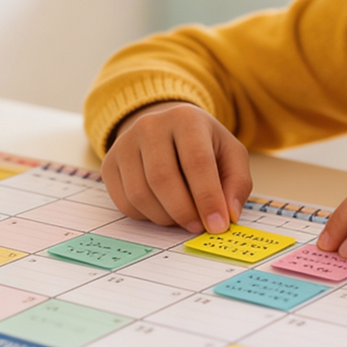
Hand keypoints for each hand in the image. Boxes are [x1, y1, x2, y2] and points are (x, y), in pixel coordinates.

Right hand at [101, 101, 252, 234]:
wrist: (165, 128)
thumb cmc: (202, 144)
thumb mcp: (230, 153)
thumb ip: (237, 182)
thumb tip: (229, 215)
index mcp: (186, 119)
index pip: (196, 162)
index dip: (208, 198)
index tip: (217, 226)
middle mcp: (150, 126)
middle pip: (162, 179)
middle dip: (184, 211)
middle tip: (199, 227)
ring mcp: (125, 144)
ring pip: (140, 194)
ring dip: (165, 217)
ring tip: (183, 217)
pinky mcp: (109, 164)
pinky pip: (124, 202)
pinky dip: (146, 216)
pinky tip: (162, 209)